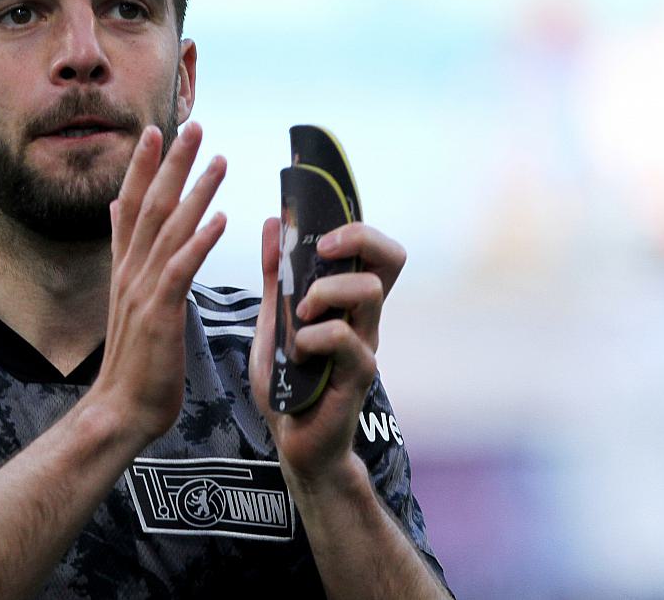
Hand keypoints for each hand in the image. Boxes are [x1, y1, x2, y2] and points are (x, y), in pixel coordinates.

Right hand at [91, 122, 226, 445]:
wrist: (120, 409)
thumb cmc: (134, 360)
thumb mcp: (128, 300)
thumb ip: (125, 254)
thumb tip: (115, 213)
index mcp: (126, 267)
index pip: (131, 205)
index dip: (142, 166)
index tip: (155, 130)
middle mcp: (131, 271)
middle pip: (151, 205)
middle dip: (172, 163)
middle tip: (194, 126)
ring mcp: (143, 291)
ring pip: (169, 230)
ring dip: (194, 191)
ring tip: (219, 159)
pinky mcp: (159, 313)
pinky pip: (180, 269)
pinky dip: (198, 240)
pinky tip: (219, 217)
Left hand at [250, 219, 406, 487]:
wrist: (293, 441)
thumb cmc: (288, 380)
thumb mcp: (273, 319)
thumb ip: (275, 276)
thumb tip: (273, 222)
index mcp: (348, 301)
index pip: (377, 250)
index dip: (358, 227)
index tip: (318, 227)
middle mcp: (366, 318)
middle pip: (391, 258)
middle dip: (355, 240)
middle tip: (319, 250)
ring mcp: (365, 345)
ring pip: (368, 292)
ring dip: (324, 290)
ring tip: (299, 312)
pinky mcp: (357, 376)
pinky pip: (342, 339)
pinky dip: (310, 337)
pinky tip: (294, 354)